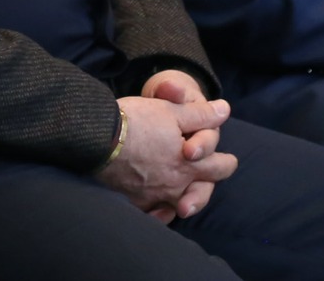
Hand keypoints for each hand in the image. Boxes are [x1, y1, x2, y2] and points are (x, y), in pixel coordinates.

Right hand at [96, 89, 236, 223]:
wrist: (96, 138)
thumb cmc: (136, 121)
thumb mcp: (172, 110)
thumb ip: (201, 115)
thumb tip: (225, 111)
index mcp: (188, 165)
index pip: (219, 169)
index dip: (226, 163)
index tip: (228, 161)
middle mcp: (174, 187)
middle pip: (200, 191)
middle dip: (206, 185)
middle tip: (206, 180)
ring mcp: (153, 198)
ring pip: (176, 205)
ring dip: (182, 200)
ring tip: (182, 199)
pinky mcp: (133, 203)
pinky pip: (152, 214)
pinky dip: (157, 212)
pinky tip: (156, 209)